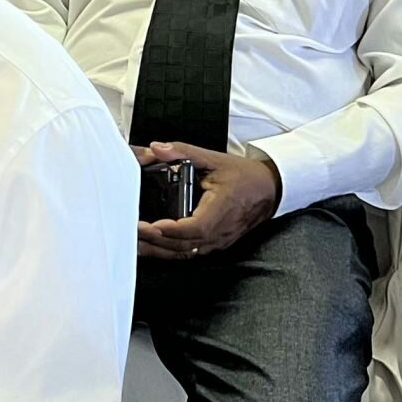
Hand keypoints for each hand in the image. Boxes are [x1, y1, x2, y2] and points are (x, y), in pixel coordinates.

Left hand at [136, 143, 282, 259]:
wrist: (269, 190)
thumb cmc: (246, 177)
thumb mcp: (214, 159)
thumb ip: (184, 152)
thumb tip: (159, 148)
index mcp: (222, 209)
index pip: (196, 227)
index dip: (172, 229)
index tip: (150, 226)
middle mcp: (221, 230)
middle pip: (185, 245)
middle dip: (156, 241)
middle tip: (132, 232)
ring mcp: (219, 241)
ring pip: (186, 253)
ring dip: (159, 250)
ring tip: (135, 242)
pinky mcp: (215, 244)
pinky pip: (190, 253)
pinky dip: (169, 252)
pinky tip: (152, 247)